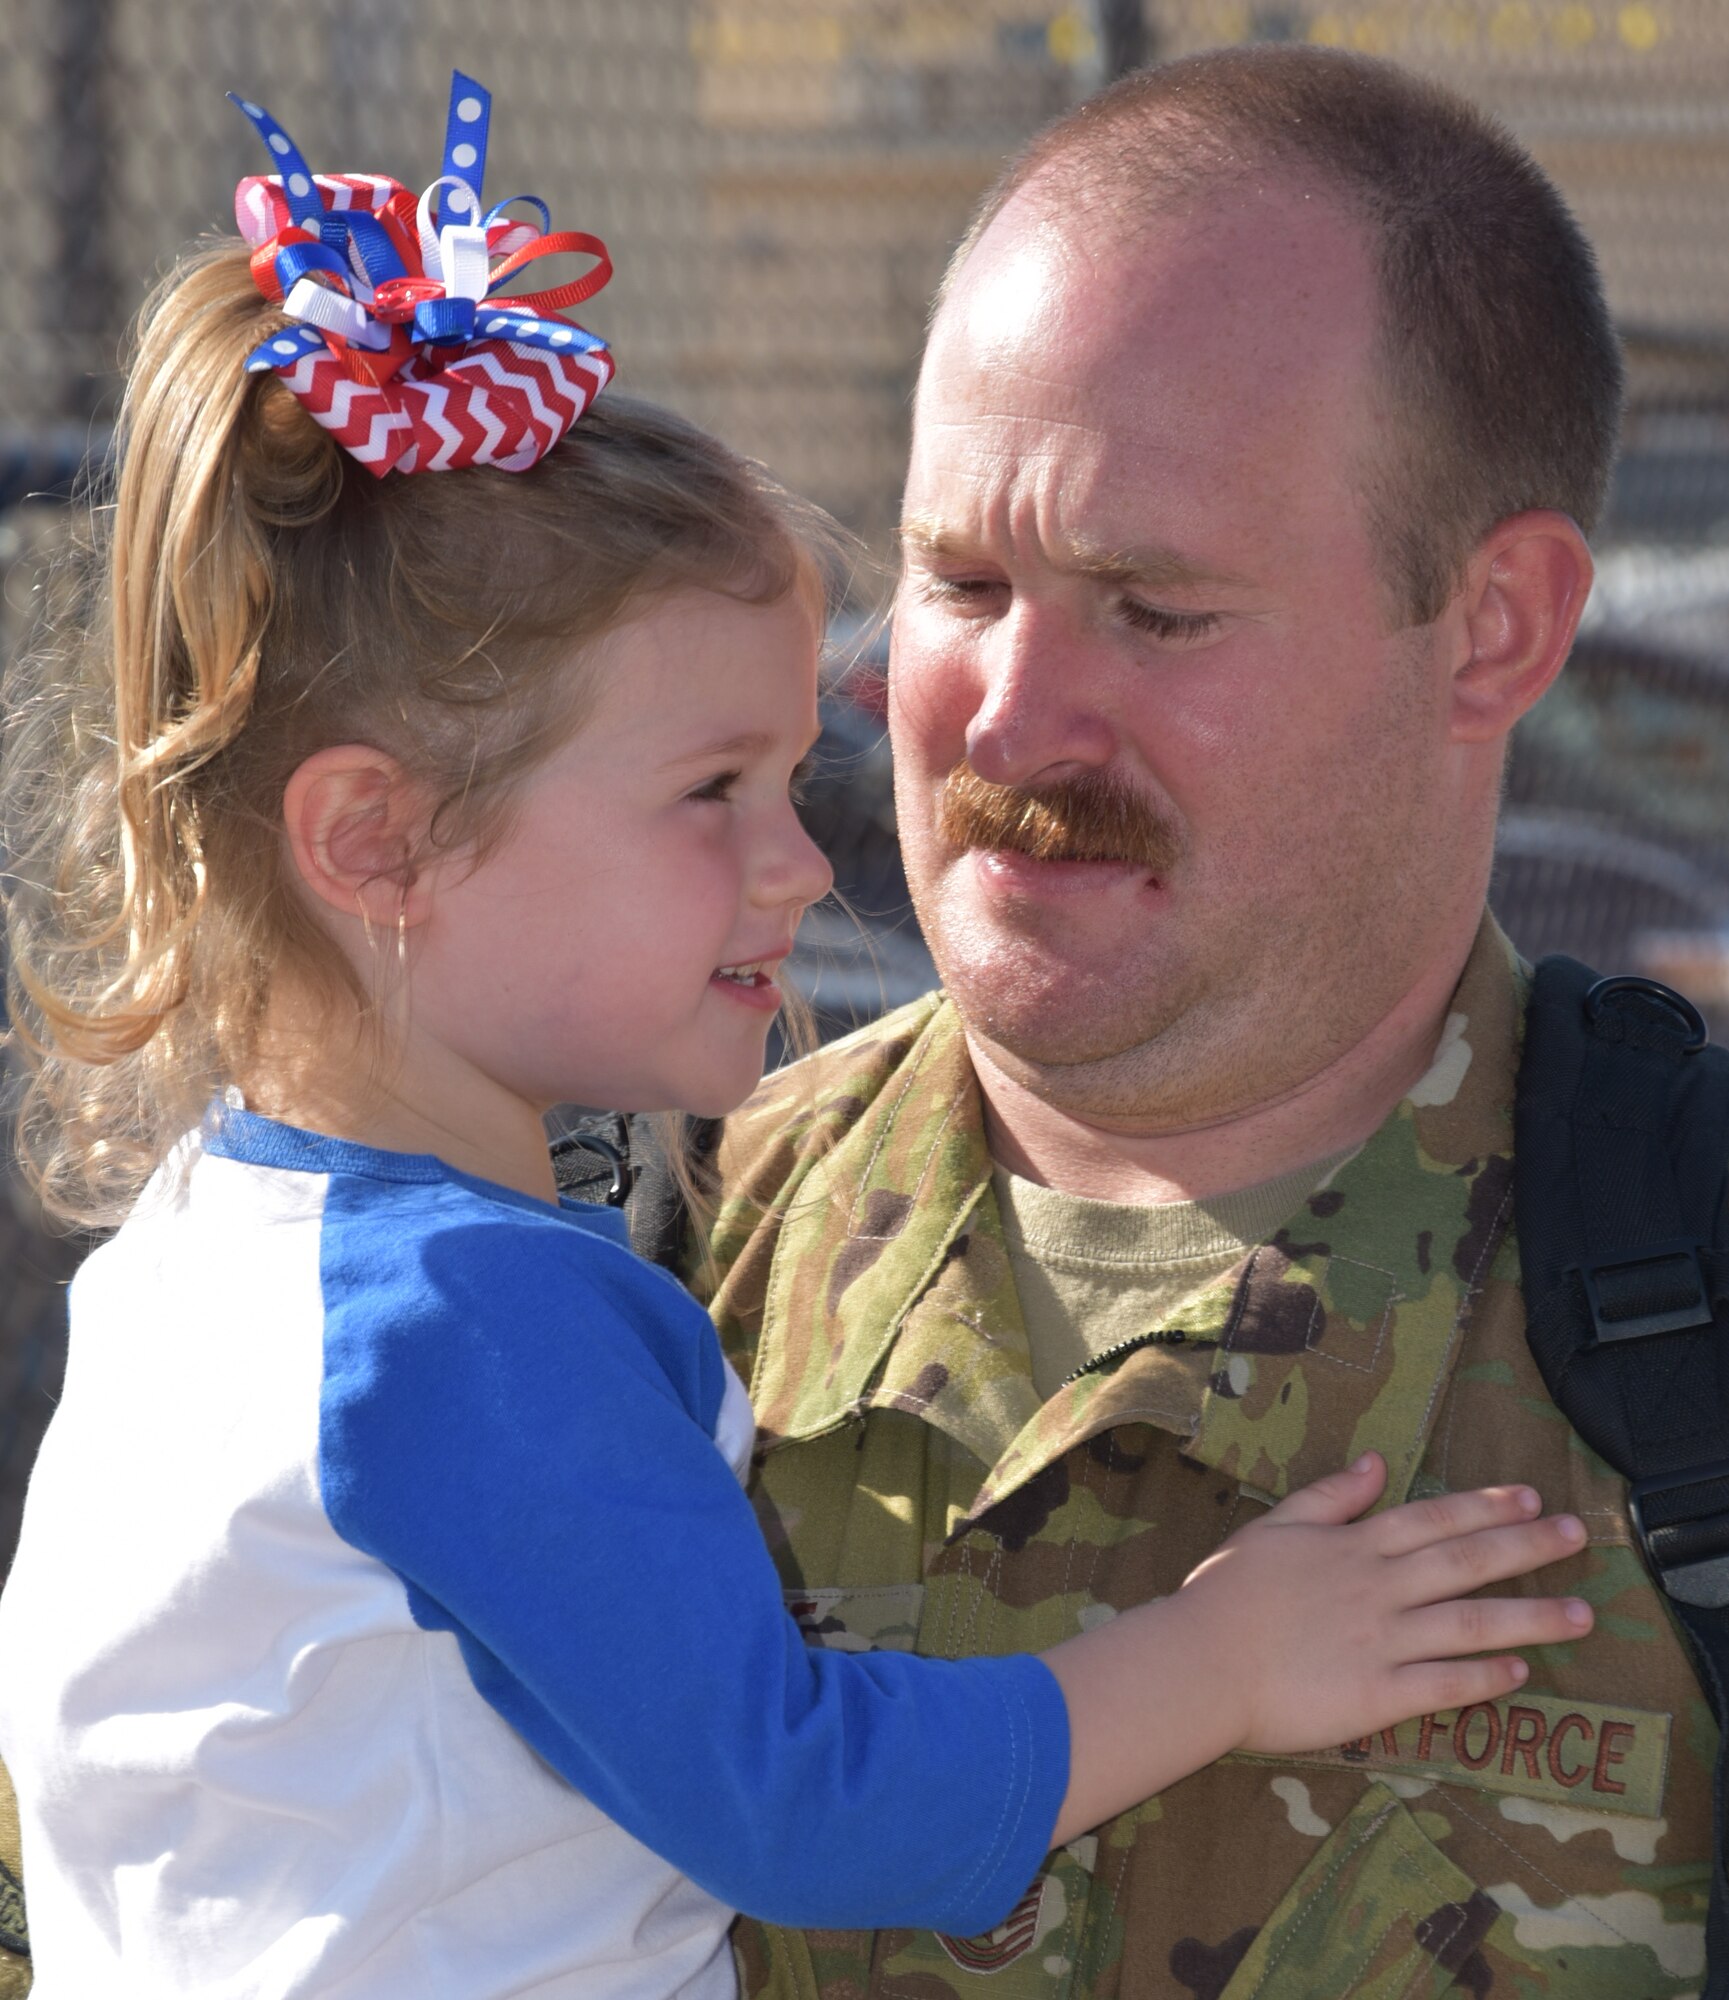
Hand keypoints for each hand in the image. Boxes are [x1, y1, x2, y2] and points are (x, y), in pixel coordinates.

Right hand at [1173, 1451, 1592, 1757]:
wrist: (1200, 1662)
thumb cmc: (1227, 1594)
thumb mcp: (1275, 1527)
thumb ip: (1331, 1497)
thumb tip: (1377, 1462)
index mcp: (1354, 1546)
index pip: (1433, 1519)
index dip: (1485, 1507)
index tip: (1532, 1499)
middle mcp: (1379, 1588)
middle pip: (1466, 1563)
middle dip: (1527, 1548)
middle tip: (1580, 1537)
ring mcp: (1383, 1642)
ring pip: (1469, 1624)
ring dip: (1530, 1618)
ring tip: (1581, 1615)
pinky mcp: (1377, 1696)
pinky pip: (1442, 1685)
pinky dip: (1482, 1679)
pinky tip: (1519, 1674)